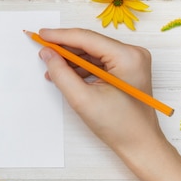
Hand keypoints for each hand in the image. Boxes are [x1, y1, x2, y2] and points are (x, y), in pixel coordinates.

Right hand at [36, 28, 163, 156]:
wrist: (140, 145)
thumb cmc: (119, 126)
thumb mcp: (82, 99)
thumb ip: (61, 73)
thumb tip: (47, 54)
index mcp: (127, 57)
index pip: (86, 38)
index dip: (60, 36)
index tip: (40, 35)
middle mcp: (133, 54)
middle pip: (90, 43)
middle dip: (64, 48)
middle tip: (42, 50)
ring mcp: (131, 61)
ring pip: (93, 52)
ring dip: (71, 59)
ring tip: (52, 68)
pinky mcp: (127, 70)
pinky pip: (99, 61)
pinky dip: (81, 67)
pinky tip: (66, 75)